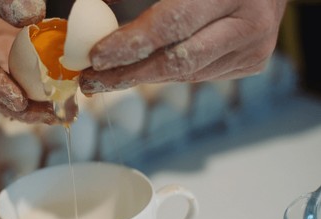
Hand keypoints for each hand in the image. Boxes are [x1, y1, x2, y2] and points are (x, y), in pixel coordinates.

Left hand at [80, 0, 287, 92]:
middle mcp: (249, 24)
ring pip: (186, 74)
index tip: (95, 57)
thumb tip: (95, 6)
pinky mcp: (252, 63)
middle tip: (92, 82)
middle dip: (128, 75)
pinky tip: (143, 69)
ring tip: (107, 78)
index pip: (171, 25)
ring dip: (143, 77)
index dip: (130, 44)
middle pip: (178, 62)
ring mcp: (254, 48)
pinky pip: (199, 74)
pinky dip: (167, 72)